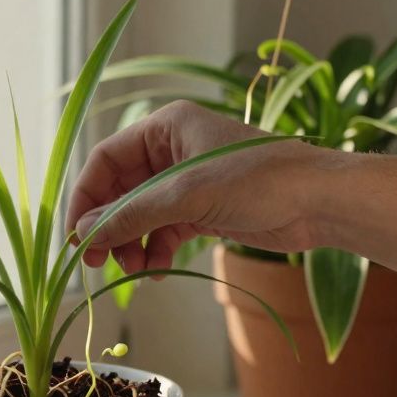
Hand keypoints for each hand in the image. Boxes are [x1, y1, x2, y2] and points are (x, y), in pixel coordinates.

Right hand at [66, 100, 337, 270]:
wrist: (320, 202)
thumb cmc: (259, 180)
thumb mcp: (187, 196)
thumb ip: (132, 214)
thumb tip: (84, 233)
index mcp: (166, 128)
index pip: (106, 160)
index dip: (87, 198)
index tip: (76, 236)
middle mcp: (172, 151)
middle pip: (120, 190)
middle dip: (109, 226)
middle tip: (96, 261)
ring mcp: (188, 182)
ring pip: (140, 215)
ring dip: (131, 243)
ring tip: (134, 269)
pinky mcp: (204, 209)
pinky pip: (164, 230)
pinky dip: (155, 249)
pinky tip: (157, 268)